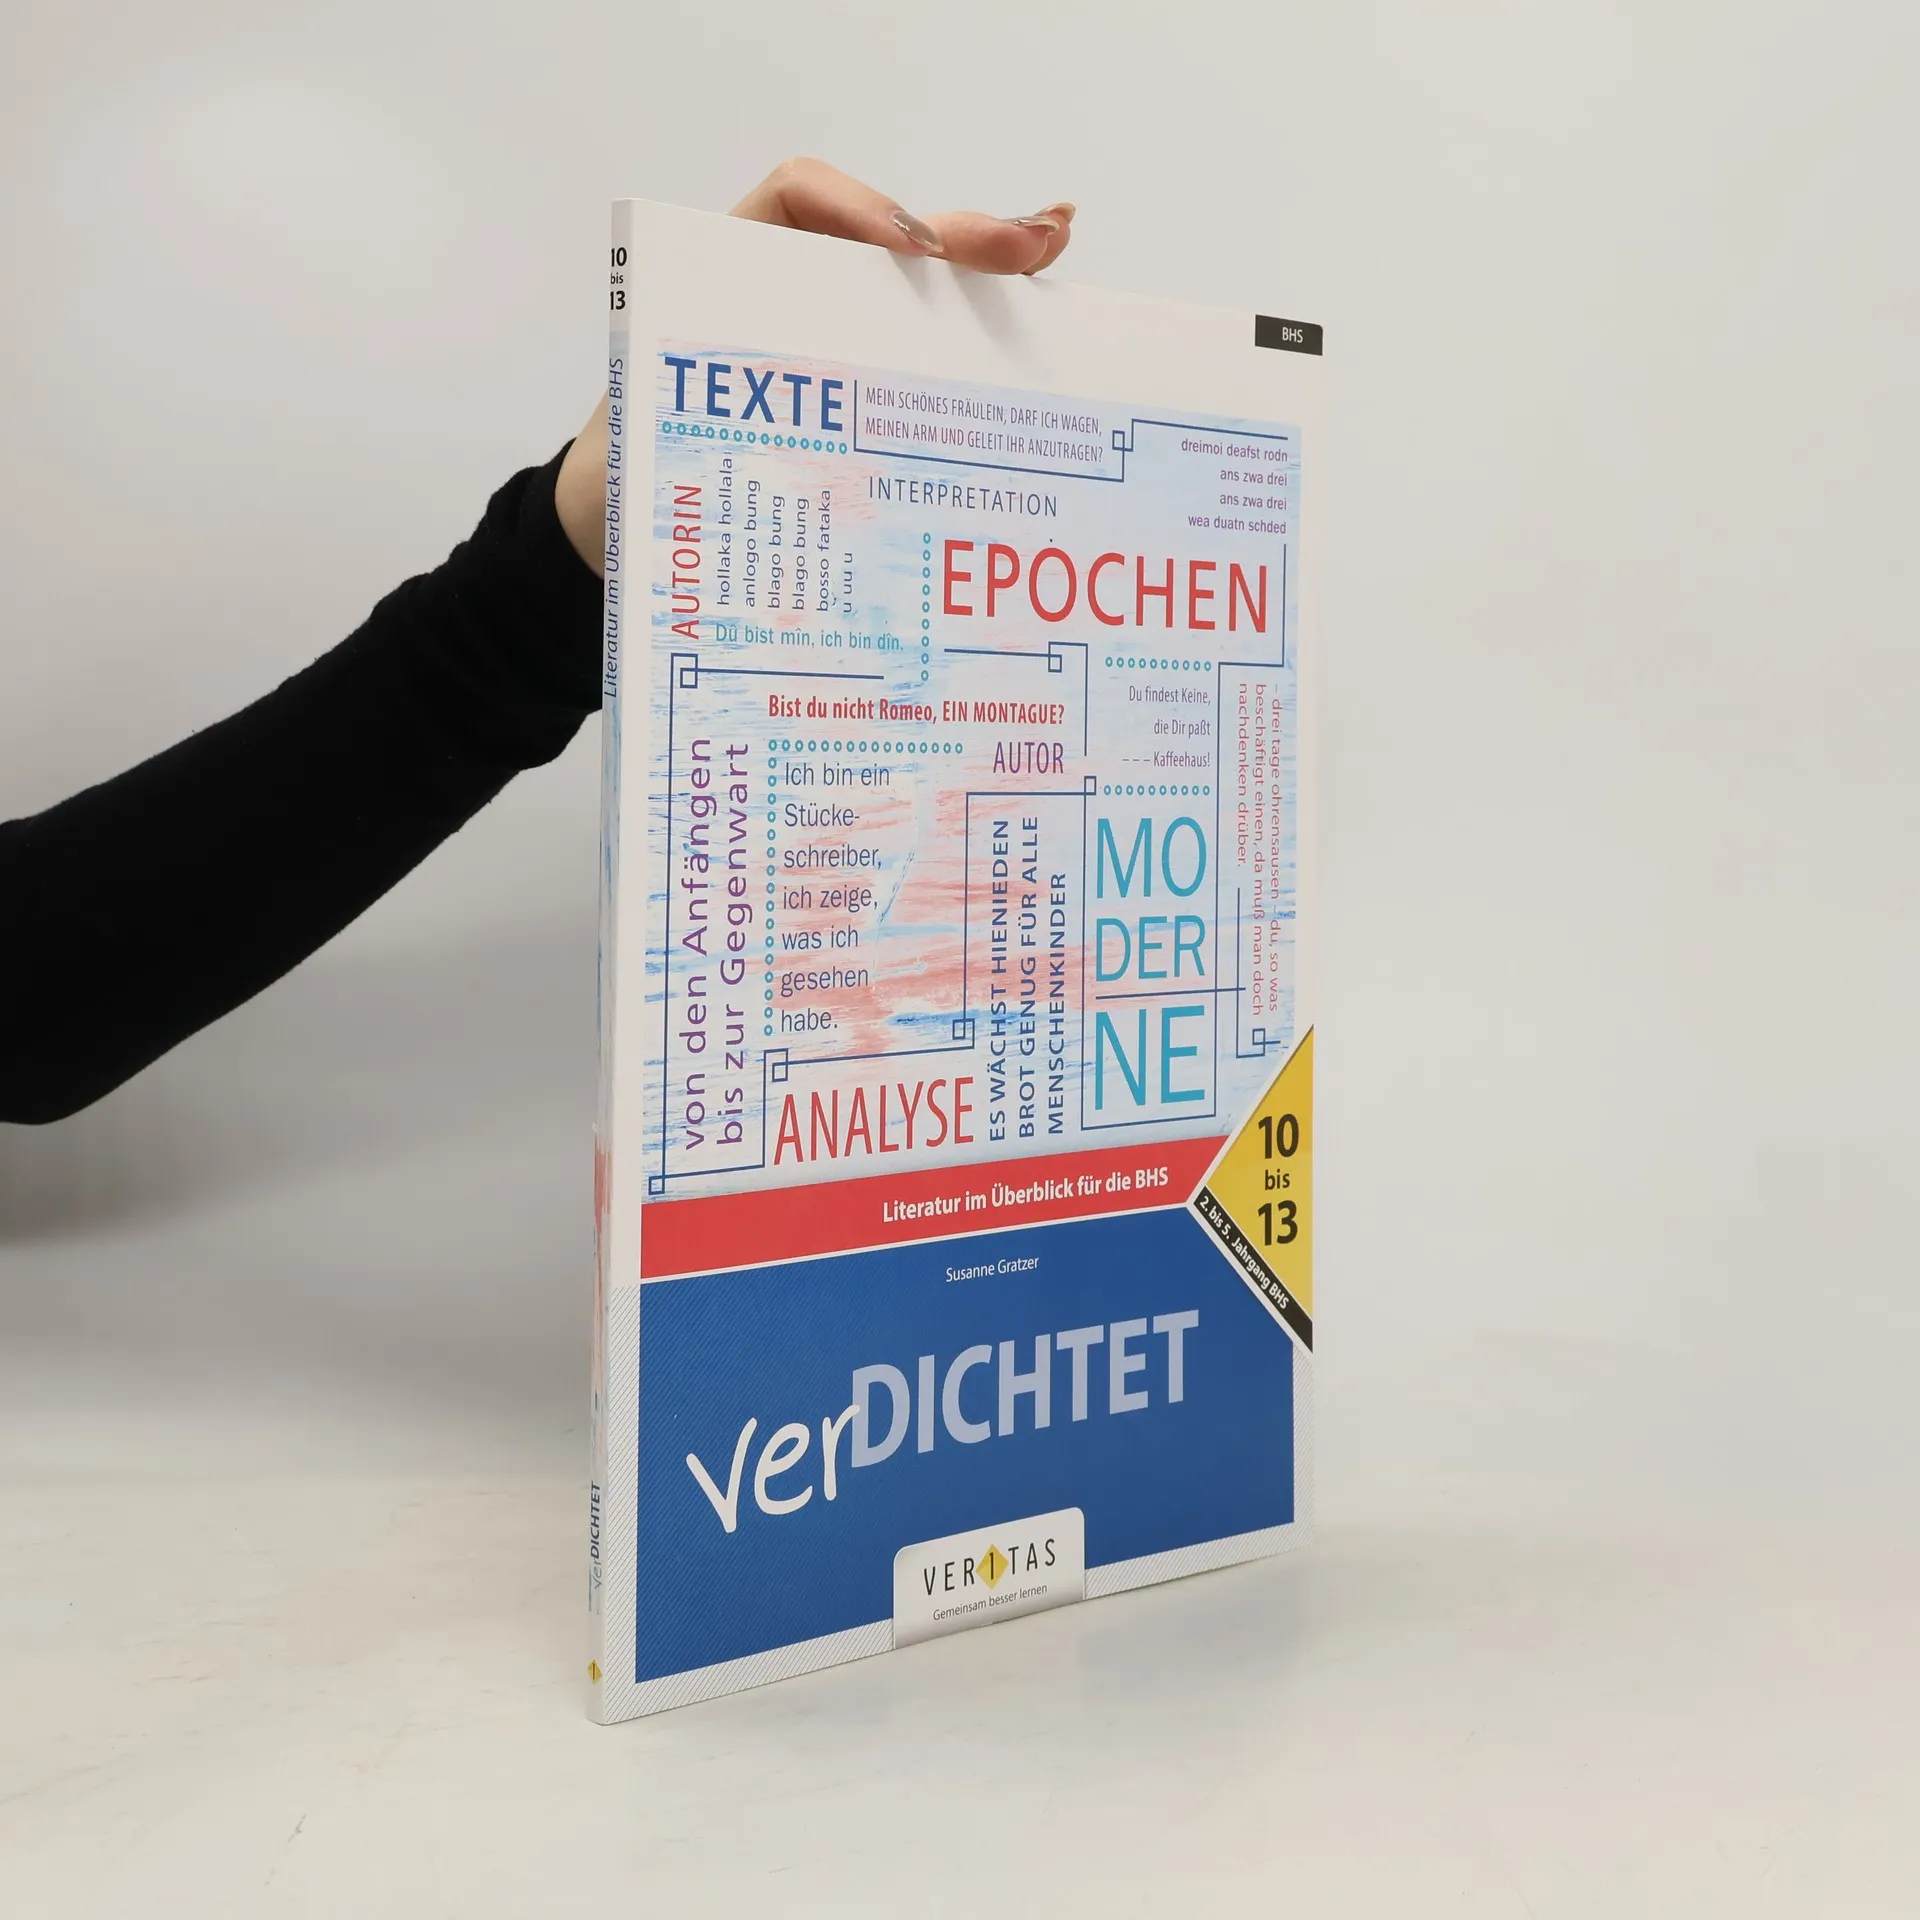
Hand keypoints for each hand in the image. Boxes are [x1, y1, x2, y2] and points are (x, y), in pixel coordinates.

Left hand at [555, 160, 1075, 569]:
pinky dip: (977, 340)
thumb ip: (678, 443)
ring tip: (1051, 251)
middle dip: (961, 239)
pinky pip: (922, 361)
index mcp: (723, 288)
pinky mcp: (860, 403)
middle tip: (1032, 245)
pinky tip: (1032, 323)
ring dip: (986, 277)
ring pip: (916, 301)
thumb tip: (738, 468)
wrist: (619, 533)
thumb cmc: (625, 487)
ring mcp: (831, 352)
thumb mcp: (639, 454)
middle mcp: (786, 306)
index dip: (858, 212)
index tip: (913, 255)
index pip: (797, 203)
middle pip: (883, 249)